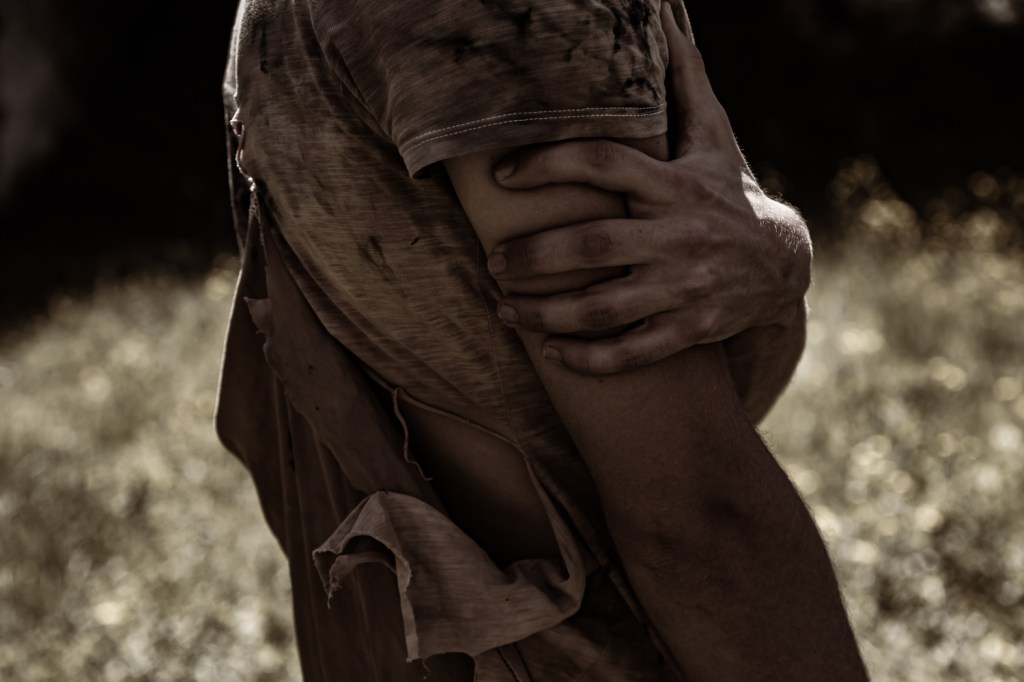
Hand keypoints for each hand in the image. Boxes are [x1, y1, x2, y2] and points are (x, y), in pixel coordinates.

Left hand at [487, 3, 810, 374]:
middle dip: (532, 255)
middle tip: (493, 261)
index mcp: (677, 182)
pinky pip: (634, 352)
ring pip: (604, 309)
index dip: (548, 164)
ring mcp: (686, 287)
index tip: (502, 173)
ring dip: (544, 314)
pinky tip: (551, 353)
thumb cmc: (725, 190)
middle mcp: (680, 236)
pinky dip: (589, 358)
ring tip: (503, 308)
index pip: (603, 163)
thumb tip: (666, 14)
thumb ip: (683, 82)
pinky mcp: (692, 329)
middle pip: (592, 246)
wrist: (782, 262)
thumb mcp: (711, 136)